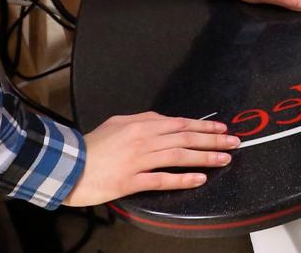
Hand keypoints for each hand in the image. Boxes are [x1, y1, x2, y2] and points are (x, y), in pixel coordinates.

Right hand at [64, 113, 237, 206]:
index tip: (222, 129)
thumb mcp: (117, 123)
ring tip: (223, 160)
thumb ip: (142, 120)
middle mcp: (142, 139)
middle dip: (213, 140)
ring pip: (179, 156)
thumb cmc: (91, 147)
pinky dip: (182, 179)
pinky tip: (198, 178)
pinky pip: (161, 179)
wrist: (66, 165)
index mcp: (140, 124)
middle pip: (185, 138)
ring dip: (204, 157)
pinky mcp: (130, 180)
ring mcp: (137, 160)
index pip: (181, 123)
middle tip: (234, 143)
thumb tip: (165, 121)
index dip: (204, 126)